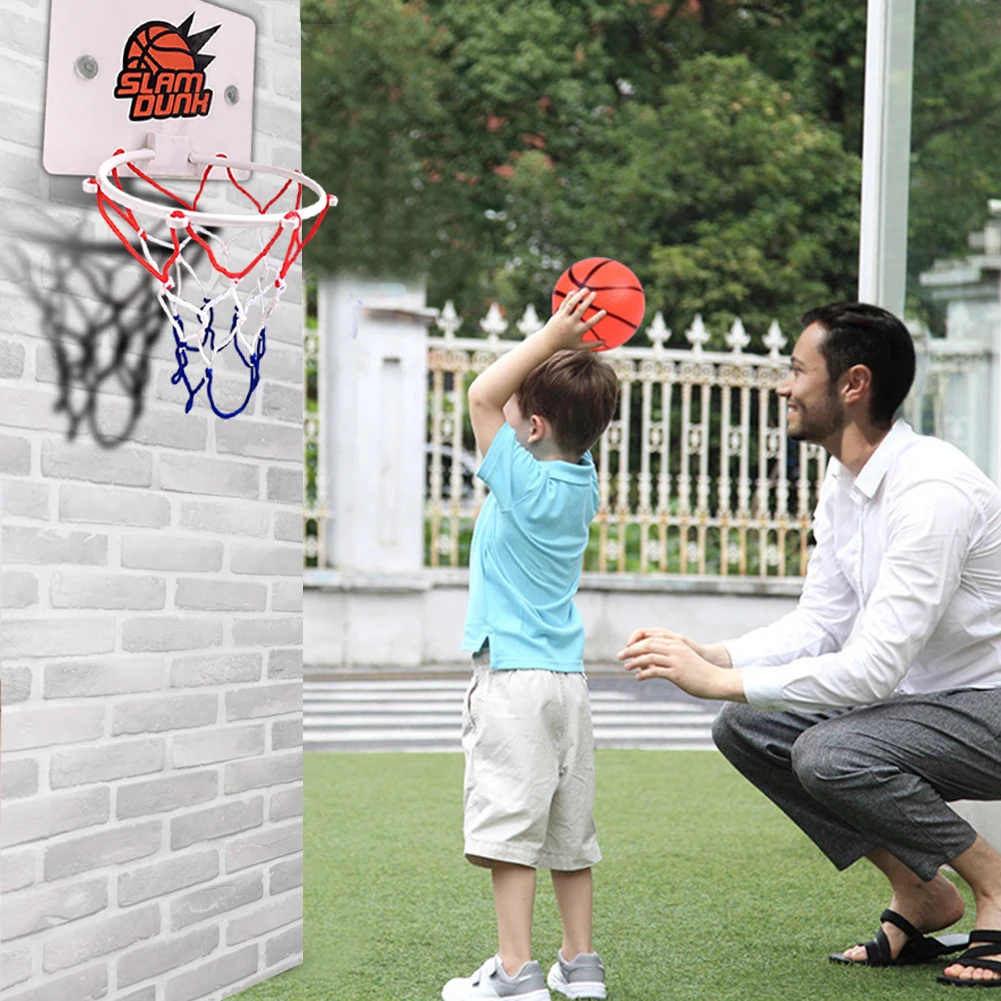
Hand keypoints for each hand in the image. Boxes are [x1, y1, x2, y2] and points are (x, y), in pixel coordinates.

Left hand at [542, 286, 605, 350]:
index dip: (597, 317)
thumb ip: (592, 345)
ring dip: (578, 295)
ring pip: (571, 304)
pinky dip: (569, 297)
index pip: (589, 323)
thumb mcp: (579, 346)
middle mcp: (570, 323)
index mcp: (577, 331)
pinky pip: (564, 303)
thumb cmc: (565, 344)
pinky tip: (574, 291)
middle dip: (587, 301)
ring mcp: (563, 317)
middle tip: (594, 294)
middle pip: (580, 310)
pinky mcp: (558, 313)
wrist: (548, 341)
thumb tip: (605, 342)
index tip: (604, 311)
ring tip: (586, 289)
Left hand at [617, 634, 745, 701]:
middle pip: (646, 645)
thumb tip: (648, 663)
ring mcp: (676, 660)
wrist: (716, 681)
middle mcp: (675, 649)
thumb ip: (667, 658)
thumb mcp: (682, 660)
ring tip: (625, 667)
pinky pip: (654, 671)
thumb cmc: (698, 672)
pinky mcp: (676, 673)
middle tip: (619, 656)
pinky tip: (638, 677)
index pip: (650, 638)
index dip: (636, 642)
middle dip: (630, 650)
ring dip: (634, 662)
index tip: (627, 648)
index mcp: (676, 643)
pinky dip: (643, 673)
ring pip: (648, 657)